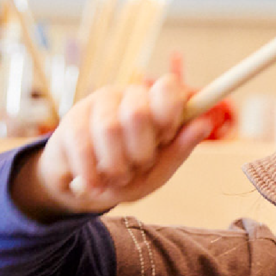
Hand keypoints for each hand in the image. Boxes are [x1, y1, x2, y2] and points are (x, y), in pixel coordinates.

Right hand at [12, 73, 215, 219]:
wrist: (85, 188)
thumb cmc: (127, 175)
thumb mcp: (157, 171)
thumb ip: (179, 149)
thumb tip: (205, 123)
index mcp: (154, 104)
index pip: (167, 87)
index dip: (169, 115)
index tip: (165, 138)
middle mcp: (126, 96)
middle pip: (138, 111)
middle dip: (140, 152)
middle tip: (138, 166)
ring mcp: (96, 105)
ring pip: (109, 128)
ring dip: (116, 166)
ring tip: (116, 178)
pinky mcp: (70, 121)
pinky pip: (82, 144)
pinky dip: (92, 173)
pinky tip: (94, 184)